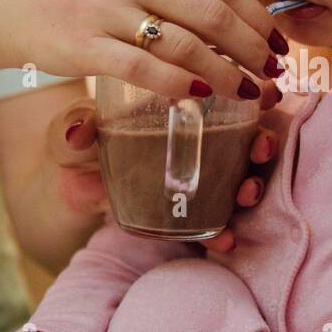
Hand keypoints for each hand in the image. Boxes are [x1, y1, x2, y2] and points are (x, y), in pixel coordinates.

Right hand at [0, 0, 292, 101]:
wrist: (11, 3)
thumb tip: (240, 21)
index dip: (259, 18)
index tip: (280, 44)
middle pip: (213, 15)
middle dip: (253, 49)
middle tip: (274, 74)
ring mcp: (107, 10)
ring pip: (185, 45)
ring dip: (227, 74)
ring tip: (249, 93)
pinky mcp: (85, 46)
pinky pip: (145, 70)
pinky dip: (180, 86)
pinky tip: (202, 98)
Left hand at [49, 99, 280, 243]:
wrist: (65, 191)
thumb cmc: (75, 150)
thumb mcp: (73, 133)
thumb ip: (75, 130)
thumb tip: (77, 134)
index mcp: (174, 109)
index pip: (223, 96)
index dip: (252, 93)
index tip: (267, 97)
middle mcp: (194, 142)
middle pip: (243, 137)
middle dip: (264, 141)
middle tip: (262, 147)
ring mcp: (193, 179)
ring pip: (237, 177)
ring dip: (253, 183)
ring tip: (247, 191)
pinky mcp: (184, 216)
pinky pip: (212, 220)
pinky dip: (223, 229)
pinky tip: (226, 237)